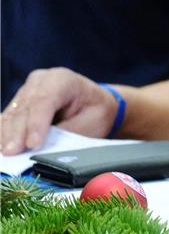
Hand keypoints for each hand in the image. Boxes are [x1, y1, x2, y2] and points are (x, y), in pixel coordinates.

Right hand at [0, 68, 119, 153]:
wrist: (92, 104)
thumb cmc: (94, 112)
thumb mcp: (90, 121)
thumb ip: (66, 132)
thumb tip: (43, 148)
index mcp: (63, 79)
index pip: (45, 99)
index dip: (37, 122)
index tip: (33, 144)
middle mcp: (41, 81)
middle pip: (25, 107)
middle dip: (18, 132)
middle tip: (13, 153)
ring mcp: (26, 90)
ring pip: (12, 113)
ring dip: (7, 135)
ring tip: (6, 154)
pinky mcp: (17, 104)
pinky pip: (6, 119)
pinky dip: (3, 134)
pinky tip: (2, 147)